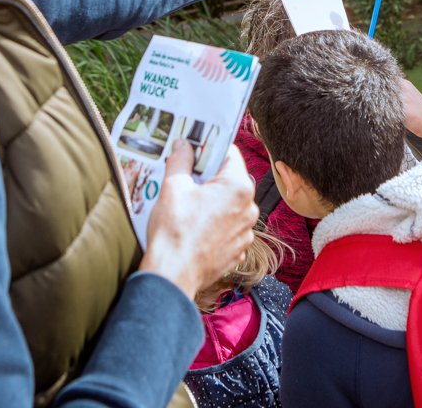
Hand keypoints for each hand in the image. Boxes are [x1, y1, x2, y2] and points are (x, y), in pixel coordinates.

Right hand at [140, 140, 258, 300]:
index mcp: (237, 186)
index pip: (230, 154)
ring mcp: (245, 231)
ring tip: (189, 209)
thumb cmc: (174, 232)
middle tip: (187, 181)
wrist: (173, 275)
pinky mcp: (238, 249)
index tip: (195, 153)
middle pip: (230, 180)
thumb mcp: (172, 186)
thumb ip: (181, 159)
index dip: (210, 151)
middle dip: (210, 178)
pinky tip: (196, 228)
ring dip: (213, 202)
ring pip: (230, 205)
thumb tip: (184, 145)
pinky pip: (229, 227)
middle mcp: (248, 208)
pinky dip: (216, 224)